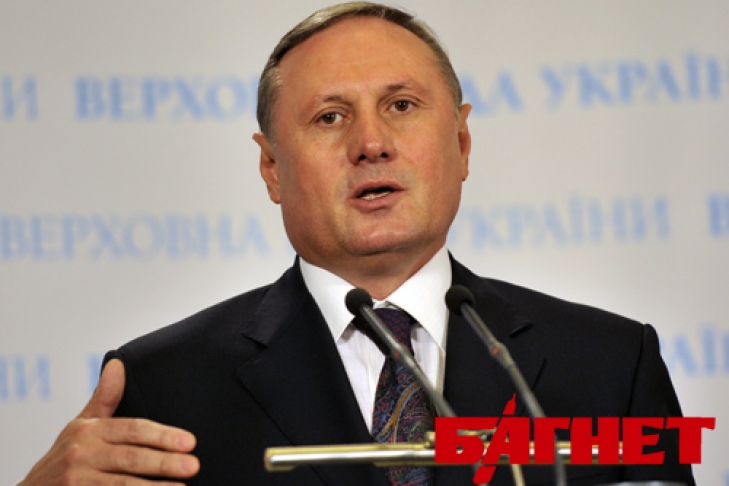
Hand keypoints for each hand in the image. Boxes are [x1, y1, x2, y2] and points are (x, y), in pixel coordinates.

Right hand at [20, 359, 199, 484]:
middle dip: (164, 462)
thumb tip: (118, 362)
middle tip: (193, 465)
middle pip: (131, 458)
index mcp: (89, 431)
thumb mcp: (81, 424)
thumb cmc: (65, 455)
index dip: (162, 436)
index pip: (133, 430)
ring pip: (122, 485)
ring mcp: (77, 481)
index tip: (190, 441)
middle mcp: (81, 455)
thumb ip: (105, 397)